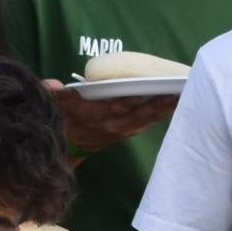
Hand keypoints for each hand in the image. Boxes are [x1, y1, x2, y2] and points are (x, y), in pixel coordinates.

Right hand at [47, 78, 174, 155]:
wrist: (68, 146)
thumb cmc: (63, 118)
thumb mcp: (53, 105)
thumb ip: (52, 93)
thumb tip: (50, 84)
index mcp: (94, 113)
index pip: (117, 104)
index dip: (135, 97)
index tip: (151, 87)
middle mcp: (110, 124)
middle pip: (138, 112)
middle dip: (158, 101)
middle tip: (176, 90)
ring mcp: (120, 130)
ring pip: (145, 119)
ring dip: (163, 109)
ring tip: (181, 97)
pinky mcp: (126, 133)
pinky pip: (146, 124)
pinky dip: (159, 115)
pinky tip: (172, 106)